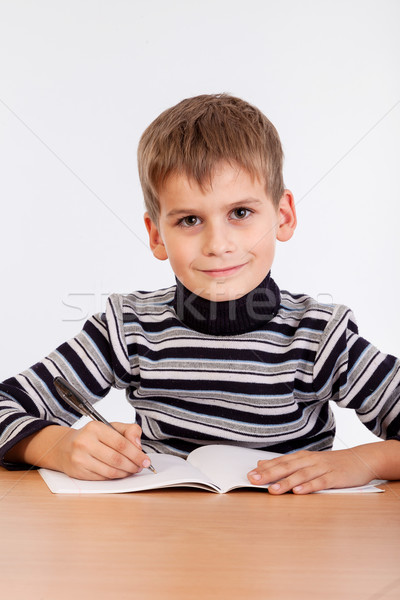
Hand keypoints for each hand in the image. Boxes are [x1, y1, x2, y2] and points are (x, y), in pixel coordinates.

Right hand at [55, 421, 149, 479]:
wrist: (64, 447)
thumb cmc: (91, 436)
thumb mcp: (110, 427)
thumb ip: (129, 430)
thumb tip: (138, 445)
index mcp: (95, 428)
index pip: (121, 443)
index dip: (136, 454)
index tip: (146, 460)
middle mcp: (85, 442)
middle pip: (117, 459)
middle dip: (133, 465)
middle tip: (141, 467)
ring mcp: (80, 458)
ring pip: (110, 471)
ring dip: (126, 473)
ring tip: (132, 470)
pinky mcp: (78, 472)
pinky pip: (103, 478)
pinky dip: (115, 477)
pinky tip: (120, 473)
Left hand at [247, 448, 377, 494]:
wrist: (361, 460)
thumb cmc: (332, 463)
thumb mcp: (308, 461)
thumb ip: (286, 464)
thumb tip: (262, 464)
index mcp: (303, 457)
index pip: (280, 462)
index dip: (265, 469)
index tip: (249, 475)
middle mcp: (310, 461)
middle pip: (287, 467)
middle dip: (269, 474)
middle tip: (254, 480)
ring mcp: (322, 468)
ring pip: (301, 475)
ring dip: (286, 482)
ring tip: (273, 490)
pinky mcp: (334, 477)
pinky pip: (320, 482)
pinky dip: (309, 486)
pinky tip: (299, 492)